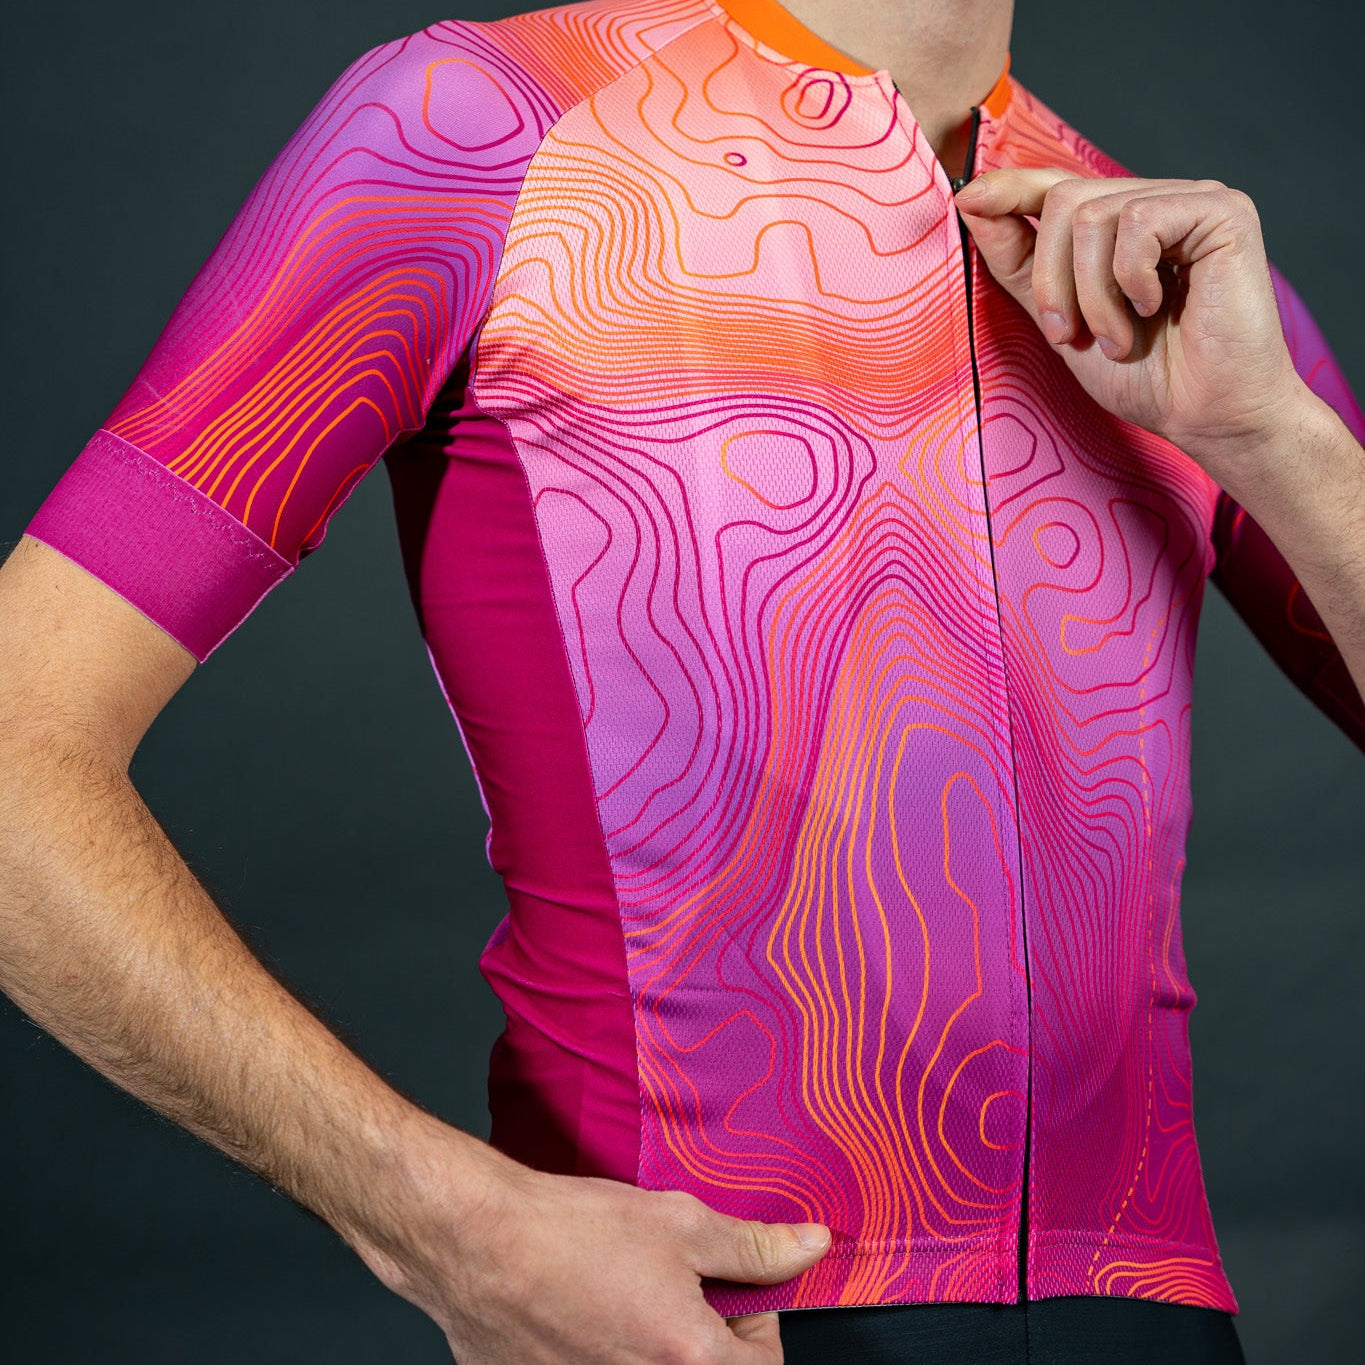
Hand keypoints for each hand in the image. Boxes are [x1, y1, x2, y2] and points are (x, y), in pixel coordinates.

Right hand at [349, 1135, 831, 1363]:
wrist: (478, 1244)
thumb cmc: (572, 1232)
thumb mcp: (679, 1223)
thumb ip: (752, 1245)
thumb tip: (811, 1246)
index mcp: (690, 1360)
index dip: (757, 1324)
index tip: (733, 1290)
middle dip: (704, 1336)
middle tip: (677, 1289)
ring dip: (655, 1344)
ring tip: (626, 1295)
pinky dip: (605, 1349)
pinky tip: (585, 1310)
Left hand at [954, 168, 1310, 475]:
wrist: (1205, 415)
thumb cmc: (1143, 376)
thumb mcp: (1060, 320)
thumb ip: (1020, 262)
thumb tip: (973, 200)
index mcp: (1122, 226)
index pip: (1057, 186)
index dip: (1011, 189)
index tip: (966, 199)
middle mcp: (1158, 202)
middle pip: (1065, 200)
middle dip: (1052, 279)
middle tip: (1070, 335)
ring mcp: (1193, 202)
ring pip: (1095, 215)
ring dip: (1091, 294)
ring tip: (1118, 339)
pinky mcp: (1224, 212)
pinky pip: (1140, 221)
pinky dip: (1129, 280)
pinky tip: (1153, 310)